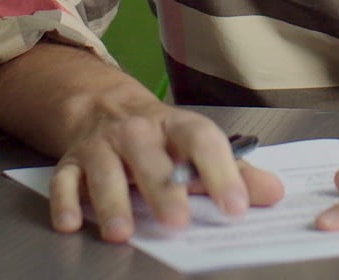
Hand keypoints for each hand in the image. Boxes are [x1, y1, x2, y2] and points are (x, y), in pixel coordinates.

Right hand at [47, 99, 283, 240]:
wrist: (103, 106)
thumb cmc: (161, 136)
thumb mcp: (198, 146)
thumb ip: (236, 173)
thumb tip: (273, 194)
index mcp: (176, 126)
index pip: (202, 142)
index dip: (221, 173)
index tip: (236, 206)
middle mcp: (137, 132)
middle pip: (150, 158)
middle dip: (163, 190)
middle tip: (177, 222)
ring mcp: (102, 146)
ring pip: (105, 172)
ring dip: (112, 202)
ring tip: (122, 232)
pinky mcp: (71, 163)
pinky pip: (65, 181)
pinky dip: (65, 201)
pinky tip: (71, 223)